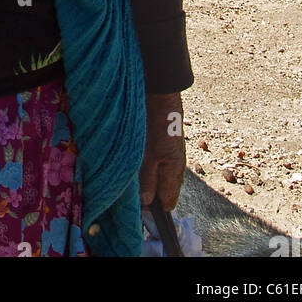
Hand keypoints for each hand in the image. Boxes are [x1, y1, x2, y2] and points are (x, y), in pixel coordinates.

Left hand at [139, 91, 185, 212]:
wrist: (160, 93)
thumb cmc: (157, 122)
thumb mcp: (149, 153)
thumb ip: (147, 179)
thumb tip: (146, 203)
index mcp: (174, 170)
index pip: (168, 201)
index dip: (153, 208)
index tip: (136, 208)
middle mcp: (175, 165)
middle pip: (162, 190)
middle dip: (147, 194)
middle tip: (127, 192)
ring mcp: (170, 154)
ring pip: (157, 176)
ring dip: (144, 178)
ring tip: (126, 175)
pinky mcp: (162, 144)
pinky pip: (154, 162)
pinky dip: (144, 165)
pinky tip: (130, 159)